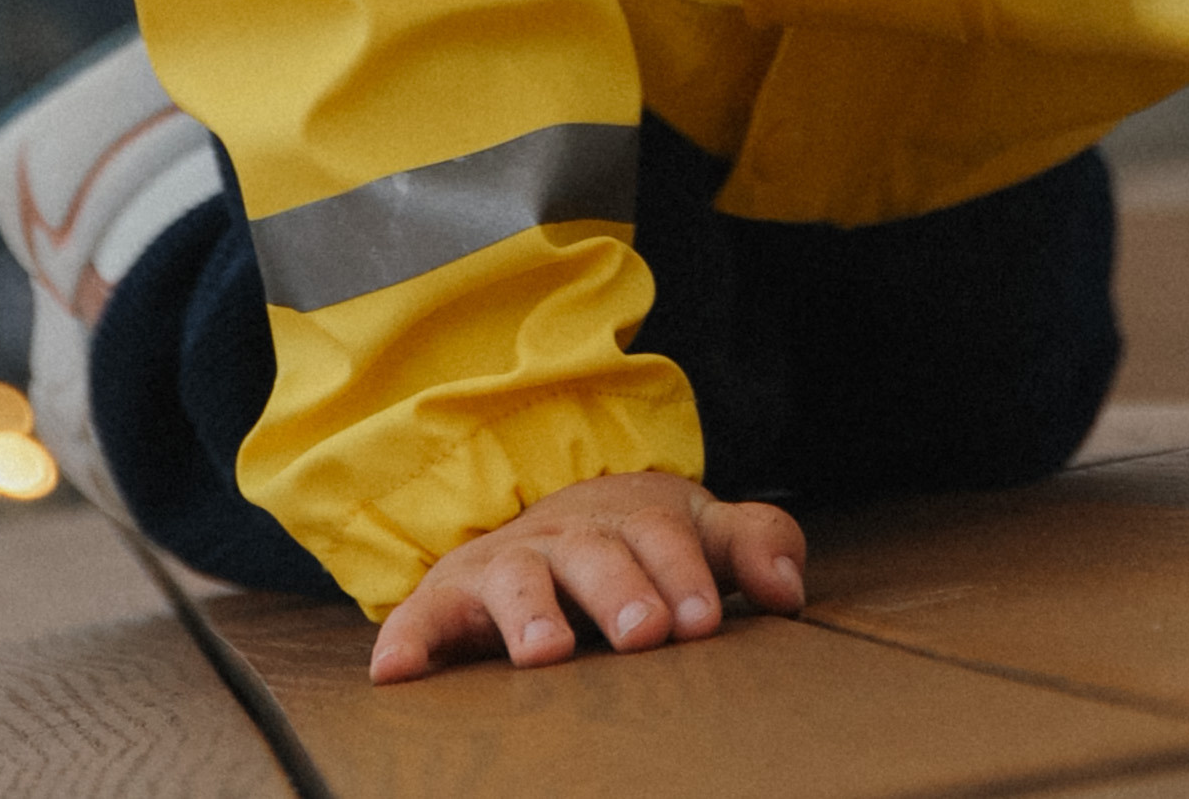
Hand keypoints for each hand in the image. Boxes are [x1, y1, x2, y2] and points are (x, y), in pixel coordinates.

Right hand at [367, 469, 806, 678]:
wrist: (546, 520)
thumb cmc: (636, 544)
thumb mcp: (699, 534)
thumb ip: (753, 547)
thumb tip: (790, 589)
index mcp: (632, 518)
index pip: (664, 535)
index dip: (685, 575)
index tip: (703, 622)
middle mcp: (567, 535)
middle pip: (595, 554)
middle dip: (620, 591)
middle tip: (645, 633)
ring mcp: (507, 563)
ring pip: (517, 577)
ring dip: (530, 611)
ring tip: (544, 651)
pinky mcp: (451, 597)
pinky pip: (424, 615)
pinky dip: (409, 637)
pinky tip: (398, 670)